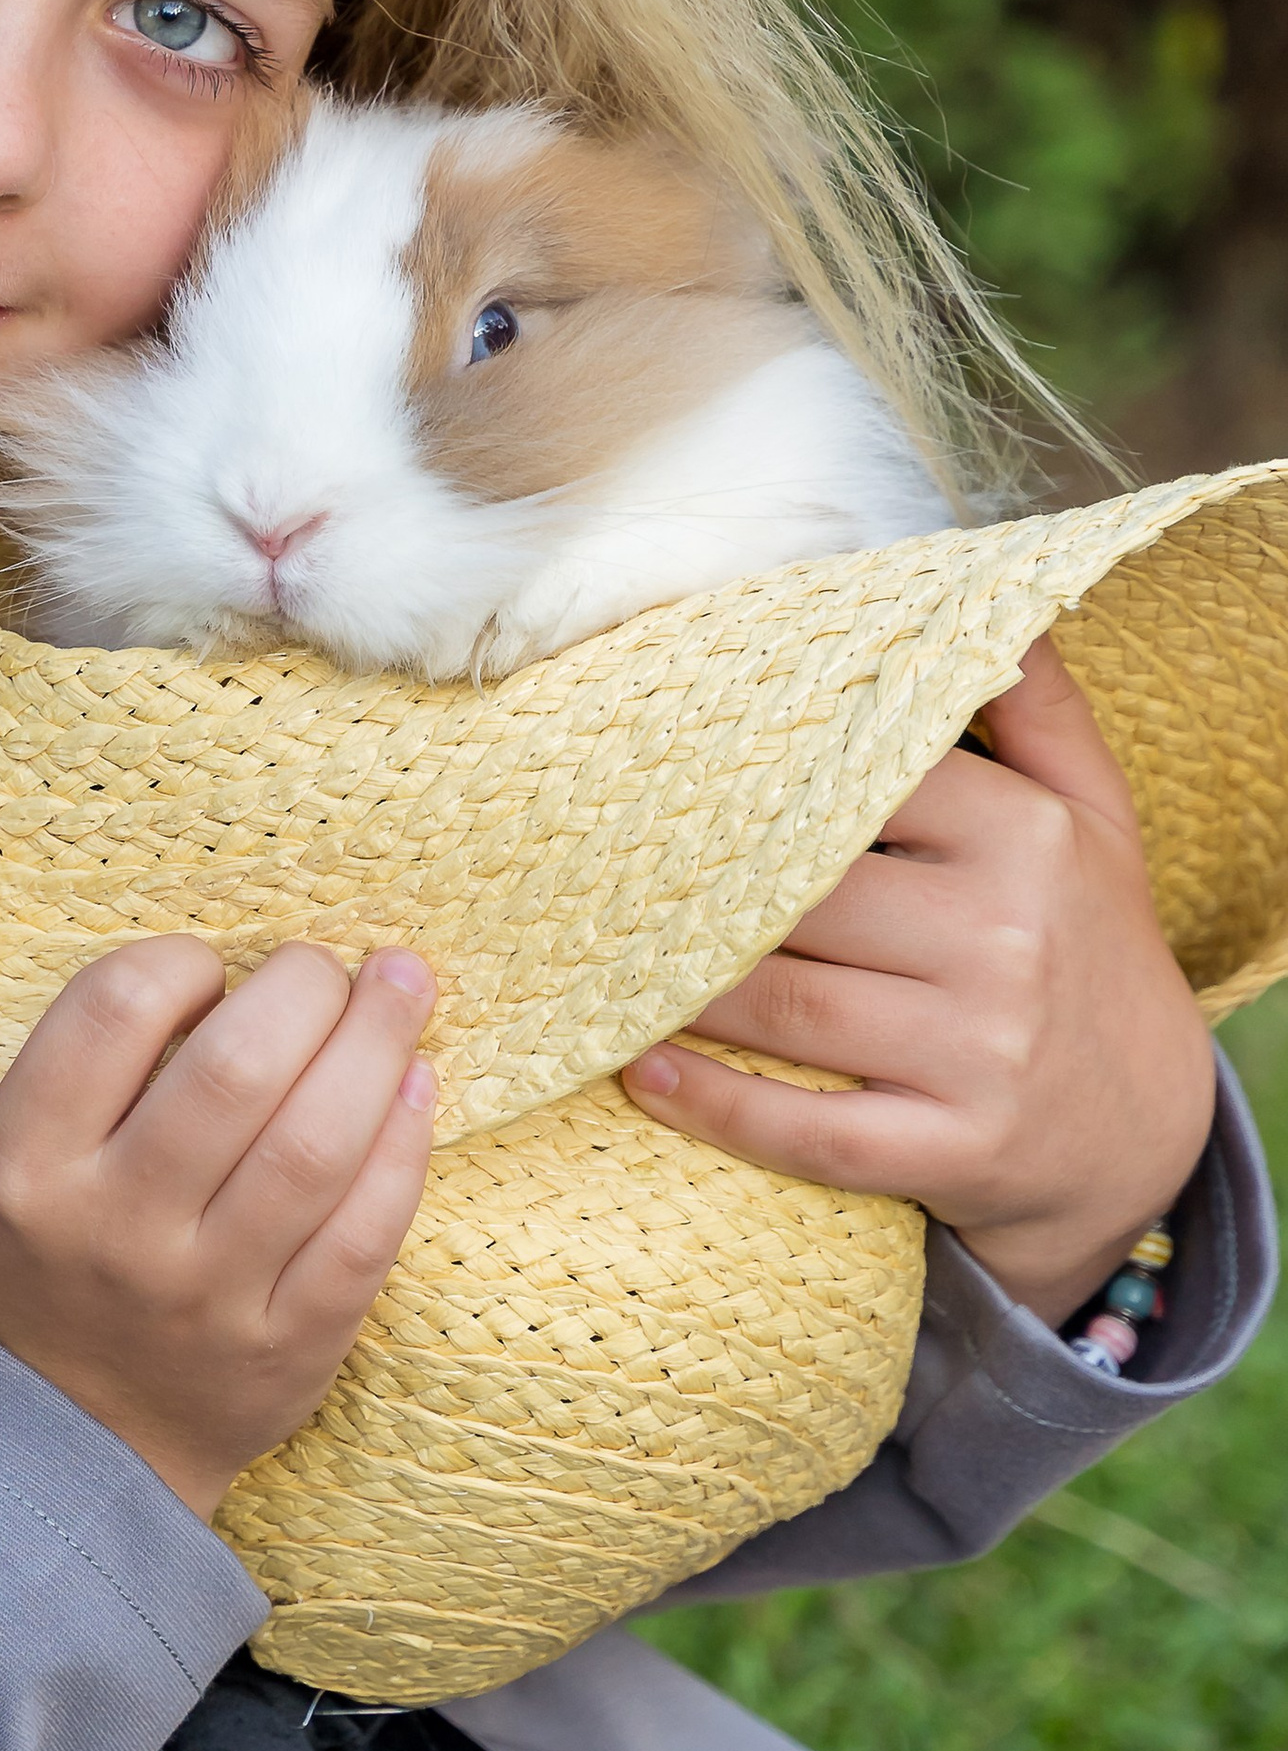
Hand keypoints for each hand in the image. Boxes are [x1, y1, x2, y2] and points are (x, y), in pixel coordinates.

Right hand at [0, 939, 438, 1516]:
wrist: (69, 1452)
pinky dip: (405, 1148)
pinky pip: (367, 1233)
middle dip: (304, 988)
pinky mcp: (294, 1343)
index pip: (114, 1013)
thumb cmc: (5, 1275)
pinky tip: (419, 1081)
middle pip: (238, 1071)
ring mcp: (214, 1294)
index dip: (176, 962)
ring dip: (377, 1043)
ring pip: (316, 1146)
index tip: (202, 965)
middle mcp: (121, 1230)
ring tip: (400, 982)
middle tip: (324, 962)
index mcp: (26, 1172)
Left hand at [620, 635, 1214, 1326]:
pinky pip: (812, 1130)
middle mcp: (1004, 938)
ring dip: (680, 987)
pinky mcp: (956, 1150)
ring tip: (602, 956)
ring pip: (789, 1008)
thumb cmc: (1092, 946)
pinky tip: (645, 1074)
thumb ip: (1036, 712)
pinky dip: (717, 1106)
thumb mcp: (1095, 818)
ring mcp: (980, 1052)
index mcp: (1024, 838)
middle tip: (594, 867)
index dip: (747, 780)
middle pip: (800, 897)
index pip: (856, 785)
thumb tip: (976, 600)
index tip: (659, 769)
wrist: (1156, 1129)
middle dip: (693, 886)